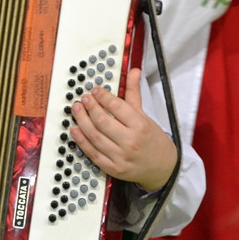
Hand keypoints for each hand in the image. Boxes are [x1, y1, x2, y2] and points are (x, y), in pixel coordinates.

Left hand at [69, 68, 176, 191]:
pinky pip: (92, 153)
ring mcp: (120, 157)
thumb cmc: (153, 140)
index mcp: (140, 126)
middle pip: (102, 121)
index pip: (117, 107)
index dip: (102, 96)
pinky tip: (75, 129)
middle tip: (83, 99)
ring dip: (82, 121)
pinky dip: (81, 141)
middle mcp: (130, 141)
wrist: (163, 169)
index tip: (95, 90)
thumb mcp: (145, 115)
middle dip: (90, 107)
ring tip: (76, 110)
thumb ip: (134, 93)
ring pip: (95, 136)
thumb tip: (133, 71)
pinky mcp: (113, 169)